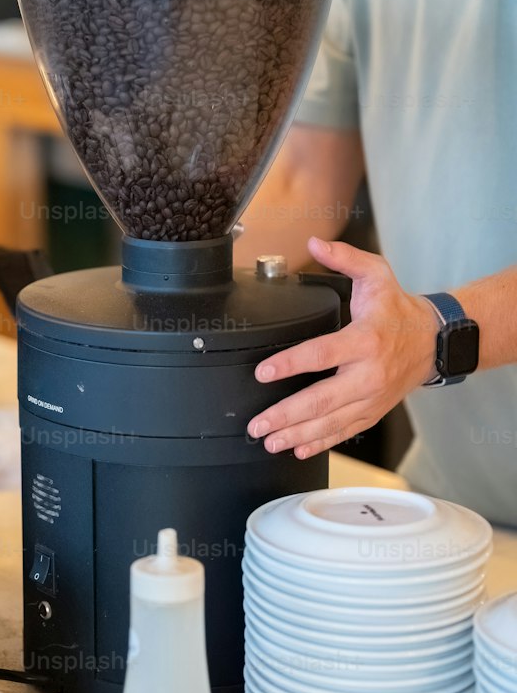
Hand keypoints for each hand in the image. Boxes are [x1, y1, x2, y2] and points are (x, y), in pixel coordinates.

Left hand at [246, 236, 440, 460]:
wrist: (434, 341)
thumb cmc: (398, 309)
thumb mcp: (376, 274)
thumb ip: (344, 257)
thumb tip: (315, 243)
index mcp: (364, 340)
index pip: (321, 354)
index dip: (289, 364)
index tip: (262, 373)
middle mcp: (368, 374)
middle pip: (321, 399)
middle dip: (286, 415)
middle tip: (258, 424)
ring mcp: (371, 397)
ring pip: (331, 422)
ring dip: (297, 434)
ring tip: (269, 441)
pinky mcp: (373, 411)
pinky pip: (345, 431)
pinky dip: (321, 442)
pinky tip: (298, 449)